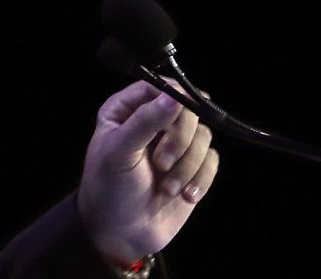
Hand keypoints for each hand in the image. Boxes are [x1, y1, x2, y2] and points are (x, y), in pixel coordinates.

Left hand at [76, 81, 219, 266]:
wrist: (120, 233)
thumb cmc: (109, 188)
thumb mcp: (119, 151)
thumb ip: (145, 121)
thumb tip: (174, 96)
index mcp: (125, 110)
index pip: (156, 87)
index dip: (172, 95)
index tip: (183, 110)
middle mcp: (152, 122)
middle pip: (186, 110)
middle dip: (179, 139)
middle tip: (161, 163)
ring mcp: (174, 145)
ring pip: (203, 136)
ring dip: (188, 165)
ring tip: (167, 187)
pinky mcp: (191, 168)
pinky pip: (211, 160)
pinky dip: (201, 178)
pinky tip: (184, 195)